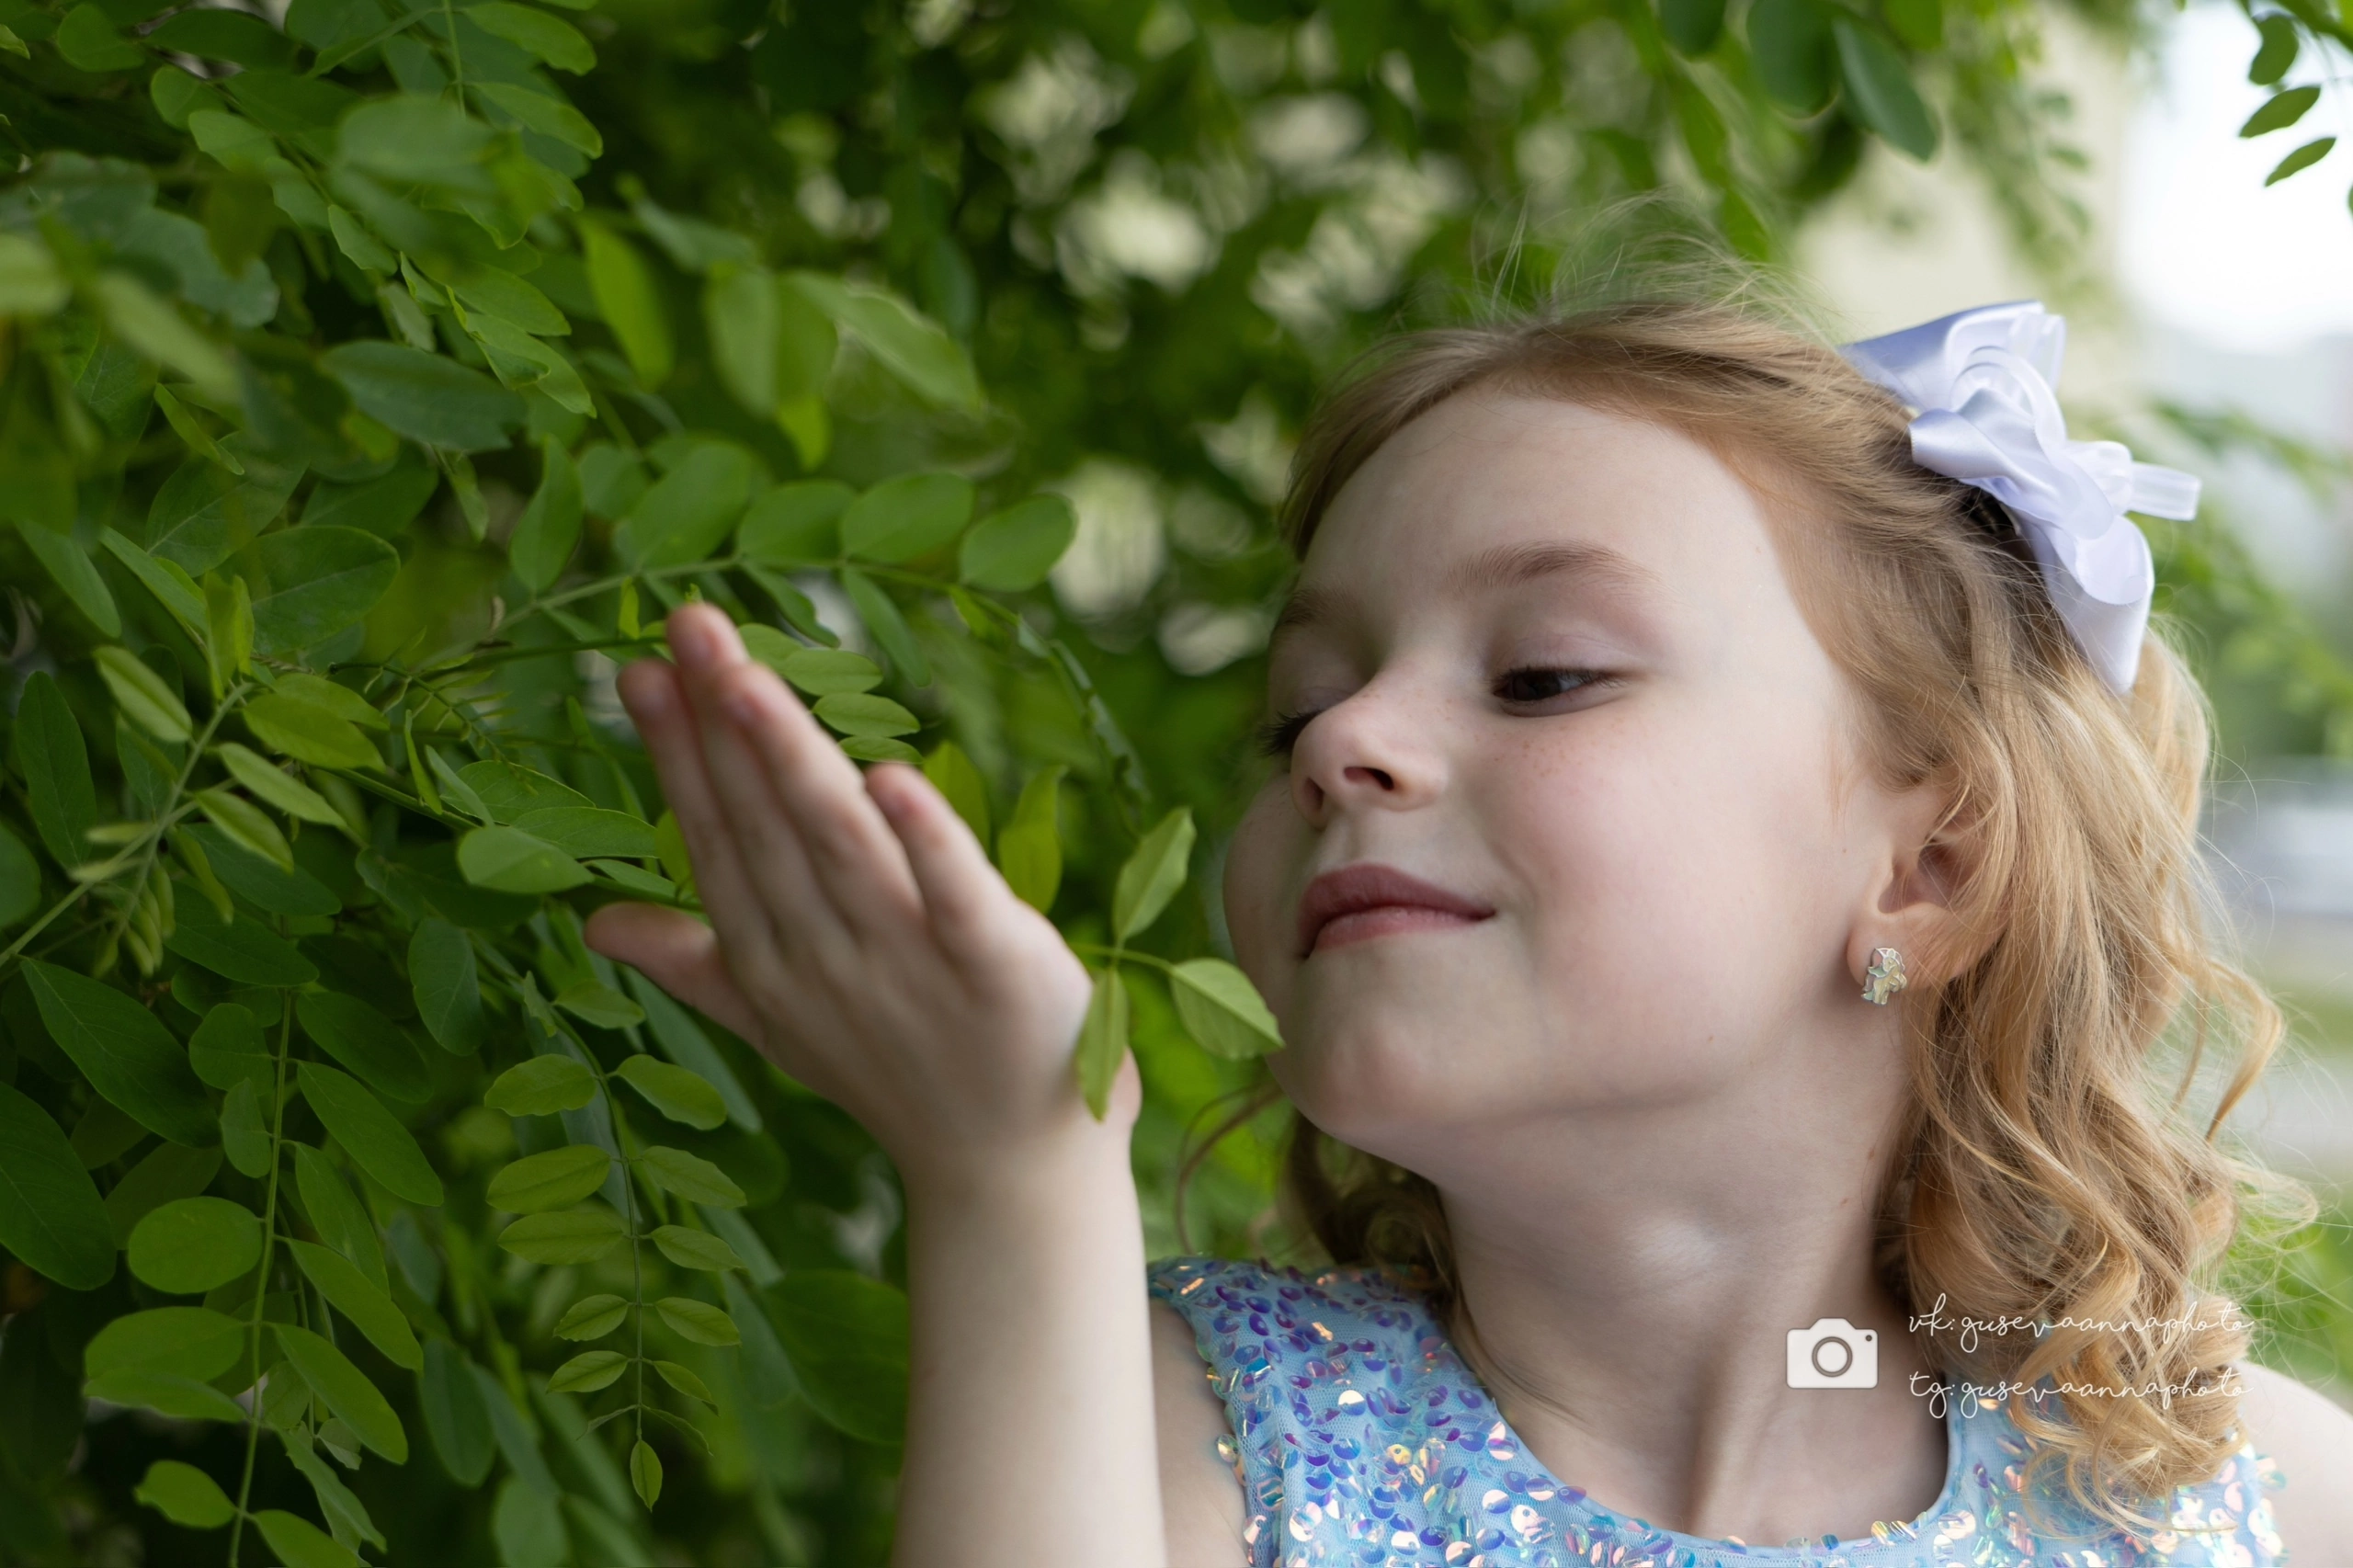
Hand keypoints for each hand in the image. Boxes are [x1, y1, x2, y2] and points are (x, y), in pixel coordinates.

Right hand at [584, 604, 1130, 1192]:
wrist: (1007, 1170)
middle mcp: (826, 955)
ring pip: (839, 845)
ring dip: (792, 760)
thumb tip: (594, 921)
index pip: (715, 837)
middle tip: (686, 622)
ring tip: (749, 678)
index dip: (679, 752)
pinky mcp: (995, 965)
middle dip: (723, 723)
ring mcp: (909, 961)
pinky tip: (892, 776)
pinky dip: (927, 841)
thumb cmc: (894, 1073)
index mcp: (771, 957)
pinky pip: (954, 896)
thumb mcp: (780, 1018)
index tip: (640, 666)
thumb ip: (695, 962)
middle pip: (766, 824)